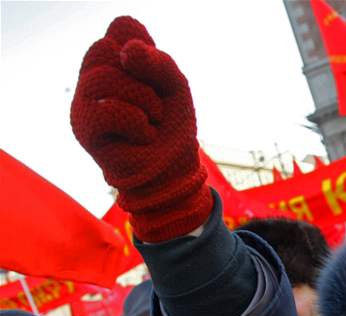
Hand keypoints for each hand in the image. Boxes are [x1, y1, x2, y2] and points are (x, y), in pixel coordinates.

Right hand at [70, 16, 211, 241]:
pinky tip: (143, 134)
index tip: (161, 81)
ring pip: (103, 79)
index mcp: (113, 62)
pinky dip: (136, 121)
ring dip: (143, 101)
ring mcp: (84, 102)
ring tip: (152, 121)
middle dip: (146, 78)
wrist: (174, 169)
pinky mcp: (84, 129)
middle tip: (157, 105)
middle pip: (108, 49)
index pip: (122, 30)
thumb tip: (126, 51)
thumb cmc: (172, 126)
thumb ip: (157, 62)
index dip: (149, 52)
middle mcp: (92, 78)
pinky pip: (106, 110)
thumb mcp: (175, 86)